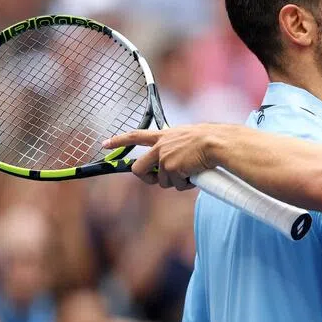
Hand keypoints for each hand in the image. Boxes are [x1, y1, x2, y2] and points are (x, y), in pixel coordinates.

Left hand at [103, 126, 223, 190]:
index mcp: (163, 136)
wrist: (216, 142)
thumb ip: (175, 147)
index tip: (105, 144)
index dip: (118, 140)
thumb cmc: (208, 139)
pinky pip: (176, 185)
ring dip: (175, 181)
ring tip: (190, 171)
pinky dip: (186, 184)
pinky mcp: (171, 168)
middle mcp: (159, 146)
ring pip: (161, 181)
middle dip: (146, 178)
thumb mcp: (186, 137)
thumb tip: (173, 165)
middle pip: (138, 168)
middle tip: (157, 178)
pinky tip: (195, 174)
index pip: (135, 136)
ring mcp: (164, 158)